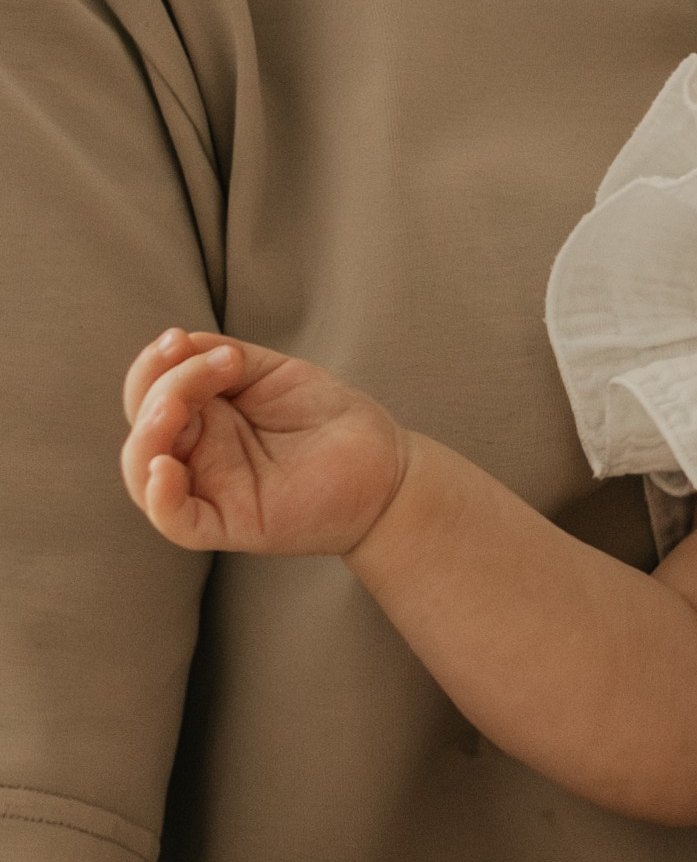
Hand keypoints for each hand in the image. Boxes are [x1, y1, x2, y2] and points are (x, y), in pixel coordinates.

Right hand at [121, 327, 405, 557]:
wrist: (387, 466)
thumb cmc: (329, 419)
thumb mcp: (274, 373)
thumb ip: (224, 359)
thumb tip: (180, 342)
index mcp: (202, 417)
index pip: (149, 393)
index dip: (152, 365)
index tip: (179, 337)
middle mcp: (197, 453)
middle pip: (145, 426)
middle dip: (160, 387)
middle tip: (211, 364)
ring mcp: (211, 489)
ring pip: (145, 473)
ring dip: (149, 435)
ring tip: (174, 406)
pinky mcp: (231, 523)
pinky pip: (178, 521)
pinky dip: (161, 498)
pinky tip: (164, 469)